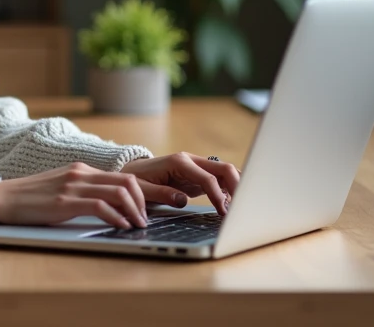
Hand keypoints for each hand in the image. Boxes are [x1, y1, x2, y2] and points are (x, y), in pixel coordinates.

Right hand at [0, 162, 151, 229]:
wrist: (1, 198)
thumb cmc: (30, 198)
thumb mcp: (61, 189)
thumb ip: (84, 192)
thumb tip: (110, 207)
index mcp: (81, 169)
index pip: (123, 175)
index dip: (143, 192)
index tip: (148, 209)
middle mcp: (80, 173)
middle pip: (128, 180)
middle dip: (144, 201)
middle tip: (145, 220)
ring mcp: (72, 185)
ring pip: (119, 191)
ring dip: (134, 210)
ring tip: (137, 226)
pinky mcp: (64, 201)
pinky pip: (100, 206)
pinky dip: (116, 217)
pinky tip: (120, 227)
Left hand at [120, 152, 240, 215]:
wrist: (130, 171)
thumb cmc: (135, 180)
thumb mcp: (142, 188)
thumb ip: (162, 193)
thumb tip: (182, 201)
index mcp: (178, 162)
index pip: (207, 178)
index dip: (218, 195)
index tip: (224, 212)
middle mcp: (190, 160)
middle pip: (223, 168)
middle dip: (238, 186)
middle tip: (243, 209)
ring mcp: (196, 167)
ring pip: (225, 172)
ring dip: (236, 188)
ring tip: (240, 208)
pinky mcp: (198, 176)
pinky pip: (219, 181)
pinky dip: (229, 190)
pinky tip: (231, 205)